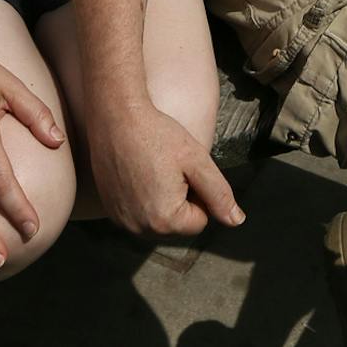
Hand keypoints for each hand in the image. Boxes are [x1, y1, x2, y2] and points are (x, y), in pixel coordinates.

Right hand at [88, 106, 244, 238]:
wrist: (115, 117)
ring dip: (161, 201)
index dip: (198, 194)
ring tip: (153, 170)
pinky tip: (138, 174)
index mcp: (164, 220)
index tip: (184, 170)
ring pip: (158, 220)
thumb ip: (219, 194)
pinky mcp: (110, 211)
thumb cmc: (157, 135)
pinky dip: (142, 199)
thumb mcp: (197, 161)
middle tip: (168, 169)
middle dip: (180, 200)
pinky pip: (138, 214)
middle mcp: (139, 228)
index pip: (200, 221)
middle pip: (178, 225)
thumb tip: (236, 221)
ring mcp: (121, 221)